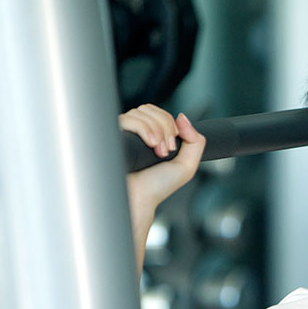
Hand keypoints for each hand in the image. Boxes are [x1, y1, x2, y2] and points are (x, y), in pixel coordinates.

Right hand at [120, 104, 205, 275]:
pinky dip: (144, 128)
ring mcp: (122, 133)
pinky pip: (129, 118)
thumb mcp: (186, 165)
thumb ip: (195, 141)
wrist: (138, 199)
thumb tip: (182, 116)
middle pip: (151, 109)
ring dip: (156, 130)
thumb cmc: (158, 186)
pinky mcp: (112, 135)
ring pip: (141, 112)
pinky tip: (149, 144)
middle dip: (165, 127)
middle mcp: (134, 132)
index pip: (159, 113)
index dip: (169, 124)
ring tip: (157, 152)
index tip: (172, 148)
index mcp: (149, 135)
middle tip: (166, 151)